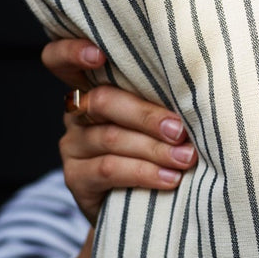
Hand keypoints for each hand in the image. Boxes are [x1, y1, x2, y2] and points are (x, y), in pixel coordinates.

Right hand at [43, 39, 195, 226]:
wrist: (143, 206)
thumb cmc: (158, 147)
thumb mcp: (155, 118)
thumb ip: (159, 98)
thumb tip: (199, 90)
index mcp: (93, 87)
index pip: (59, 60)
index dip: (71, 52)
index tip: (99, 55)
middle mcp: (76, 113)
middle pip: (103, 101)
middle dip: (147, 115)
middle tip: (179, 130)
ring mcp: (73, 146)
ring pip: (112, 138)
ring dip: (155, 149)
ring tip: (185, 158)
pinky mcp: (75, 178)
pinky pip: (110, 169)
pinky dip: (145, 173)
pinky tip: (170, 178)